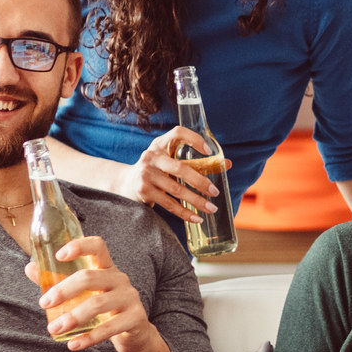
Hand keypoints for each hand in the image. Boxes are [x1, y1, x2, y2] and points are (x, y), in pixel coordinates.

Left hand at [25, 236, 159, 351]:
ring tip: (54, 329)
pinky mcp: (135, 319)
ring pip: (98, 304)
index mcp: (106, 268)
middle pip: (90, 277)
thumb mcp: (84, 293)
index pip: (97, 246)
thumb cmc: (104, 309)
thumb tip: (30, 267)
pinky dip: (89, 338)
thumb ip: (58, 280)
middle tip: (44, 303)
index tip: (58, 255)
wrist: (134, 334)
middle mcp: (120, 279)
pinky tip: (73, 344)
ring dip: (72, 317)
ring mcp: (129, 298)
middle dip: (63, 290)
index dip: (79, 246)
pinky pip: (110, 328)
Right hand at [111, 126, 226, 220]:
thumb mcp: (171, 161)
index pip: (178, 133)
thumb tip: (227, 164)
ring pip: (176, 189)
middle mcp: (151, 156)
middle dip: (200, 181)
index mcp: (161, 144)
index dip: (194, 139)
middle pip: (180, 168)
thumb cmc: (157, 170)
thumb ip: (197, 162)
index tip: (209, 151)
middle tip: (215, 192)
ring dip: (196, 201)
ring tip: (211, 208)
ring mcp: (146, 174)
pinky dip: (184, 213)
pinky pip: (169, 204)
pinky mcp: (143, 190)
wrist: (125, 183)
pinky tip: (197, 218)